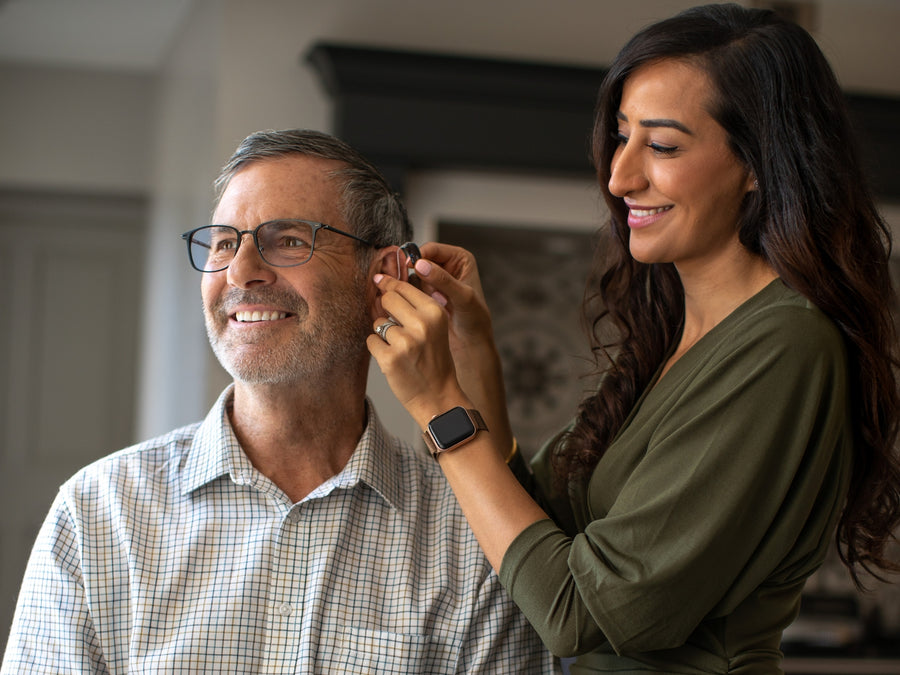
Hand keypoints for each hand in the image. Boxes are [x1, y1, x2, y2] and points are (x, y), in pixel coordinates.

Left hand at [371, 244, 514, 457]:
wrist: (438, 396)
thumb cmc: (434, 360)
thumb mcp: (434, 327)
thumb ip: (414, 306)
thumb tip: (383, 284)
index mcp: (435, 312)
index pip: (403, 287)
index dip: (389, 284)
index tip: (379, 281)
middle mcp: (421, 324)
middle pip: (387, 299)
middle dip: (385, 309)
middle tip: (395, 326)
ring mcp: (405, 342)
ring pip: (378, 323)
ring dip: (383, 334)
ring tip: (401, 349)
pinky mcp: (389, 358)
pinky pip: (371, 341)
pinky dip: (378, 349)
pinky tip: (394, 359)